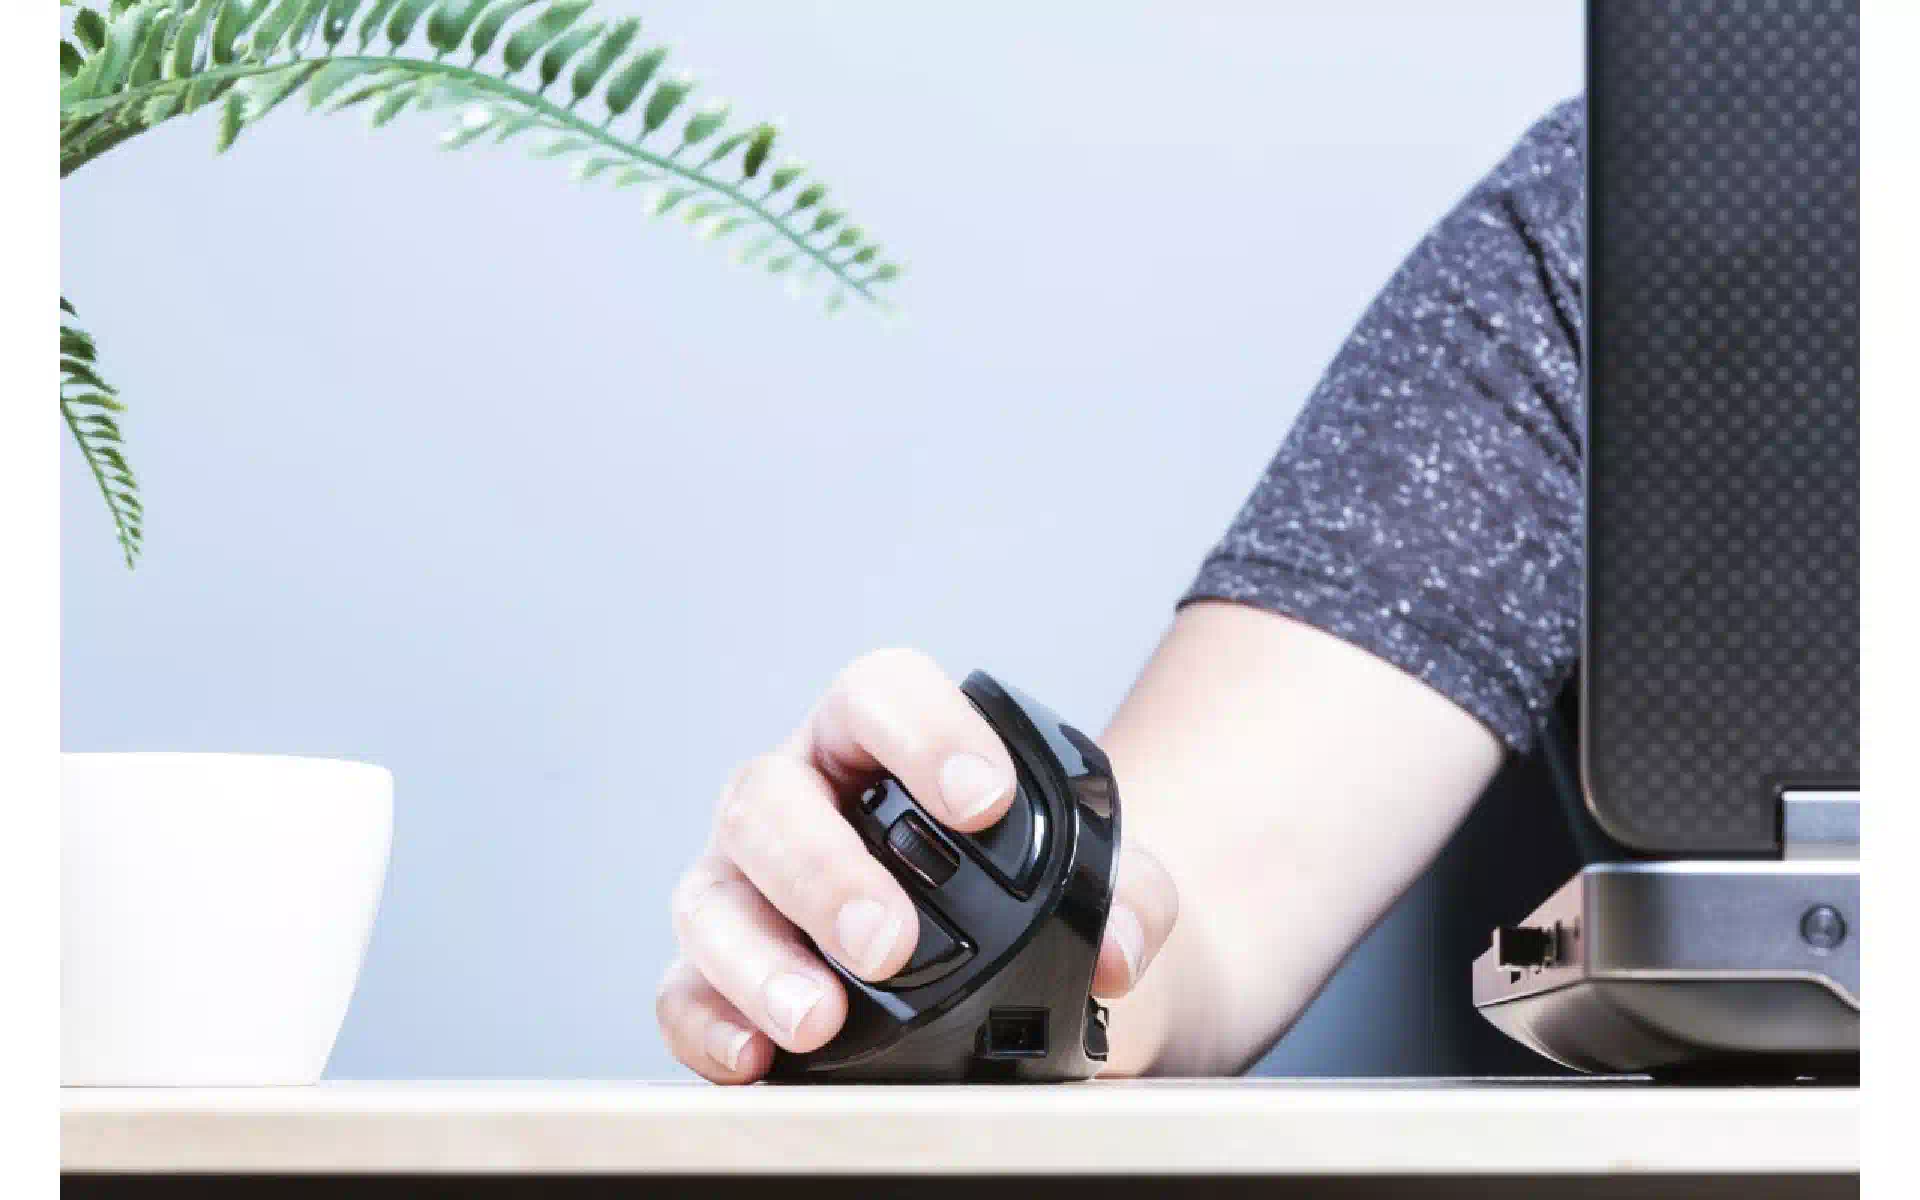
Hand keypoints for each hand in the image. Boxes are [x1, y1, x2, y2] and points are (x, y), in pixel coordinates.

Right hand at [657, 648, 1179, 1081]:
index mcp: (876, 741)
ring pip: (713, 896)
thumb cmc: (1014, 890)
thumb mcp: (1089, 878)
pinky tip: (756, 1058)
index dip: (923, 735)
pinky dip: (712, 1025)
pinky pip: (685, 993)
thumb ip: (1129, 894)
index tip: (983, 802)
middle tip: (889, 943)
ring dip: (761, 958)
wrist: (991, 966)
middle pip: (770, 798)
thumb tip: (1119, 948)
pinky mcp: (714, 971)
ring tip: (820, 1018)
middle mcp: (794, 797)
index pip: (880, 695)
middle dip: (825, 871)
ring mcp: (741, 883)